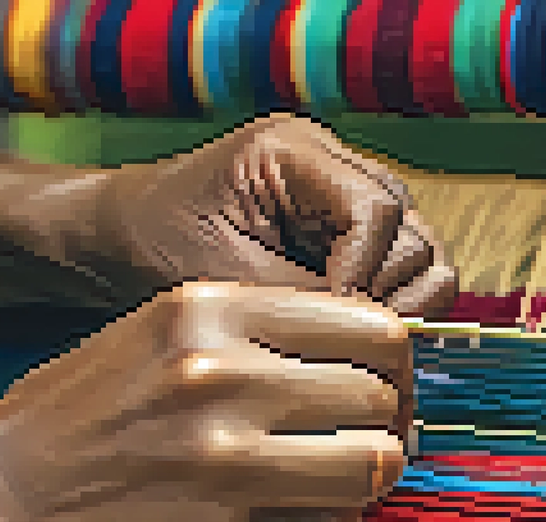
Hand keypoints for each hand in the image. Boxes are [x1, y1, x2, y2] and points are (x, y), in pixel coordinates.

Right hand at [0, 282, 409, 521]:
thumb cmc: (70, 423)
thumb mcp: (150, 335)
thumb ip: (249, 334)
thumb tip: (359, 352)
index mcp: (207, 312)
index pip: (369, 323)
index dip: (389, 362)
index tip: (376, 384)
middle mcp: (223, 377)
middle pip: (379, 394)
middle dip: (383, 422)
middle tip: (361, 439)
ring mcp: (225, 461)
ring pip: (373, 464)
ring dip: (364, 478)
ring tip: (332, 481)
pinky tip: (286, 519)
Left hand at [87, 115, 457, 317]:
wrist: (125, 237)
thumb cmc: (155, 244)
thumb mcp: (220, 274)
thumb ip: (297, 299)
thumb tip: (366, 339)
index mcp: (295, 151)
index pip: (375, 208)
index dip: (366, 273)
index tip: (336, 320)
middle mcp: (335, 166)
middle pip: (413, 232)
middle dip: (389, 296)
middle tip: (349, 344)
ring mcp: (348, 200)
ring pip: (421, 256)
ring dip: (397, 307)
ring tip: (350, 345)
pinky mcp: (351, 237)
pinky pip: (401, 275)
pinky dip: (387, 311)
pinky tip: (348, 340)